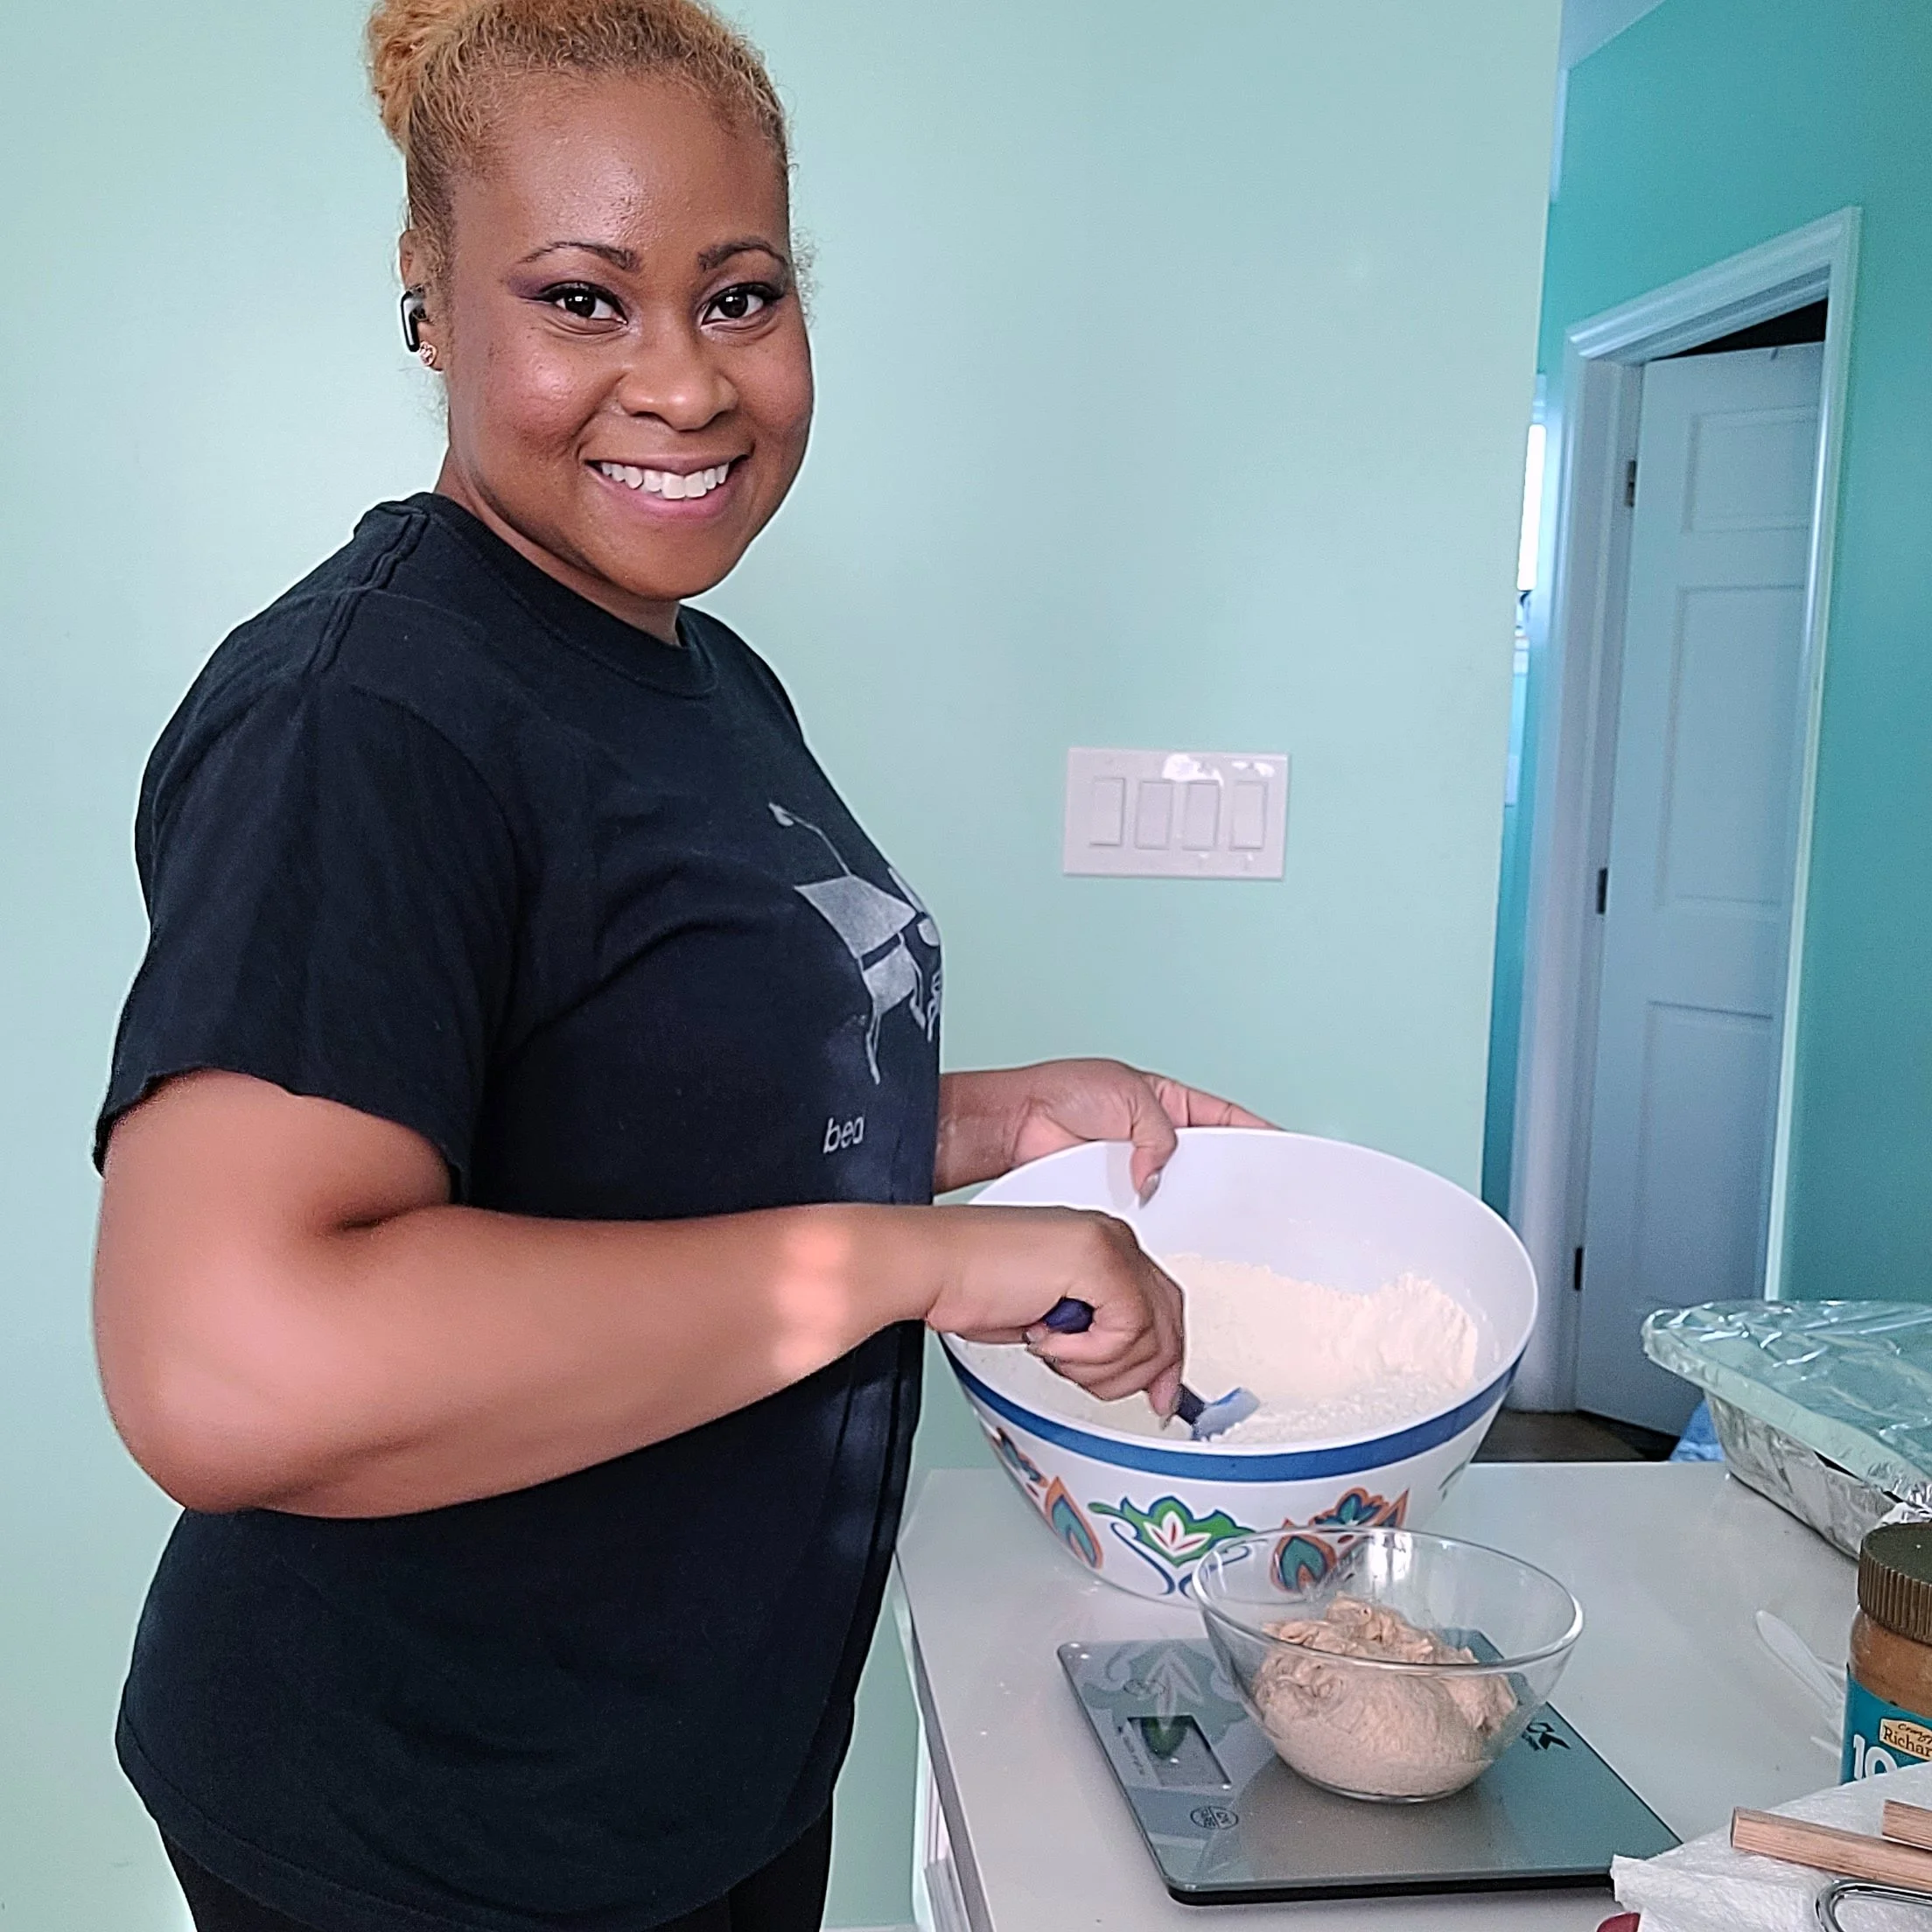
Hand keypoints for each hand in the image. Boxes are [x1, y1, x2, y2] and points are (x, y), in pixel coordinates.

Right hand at [923, 1204, 1185, 1411]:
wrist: (933, 1265)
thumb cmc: (971, 1285)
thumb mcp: (1051, 1319)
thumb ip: (1098, 1332)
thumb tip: (1141, 1374)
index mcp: (1102, 1243)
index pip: (1161, 1304)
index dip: (1165, 1357)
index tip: (1160, 1394)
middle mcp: (1112, 1237)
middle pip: (1169, 1321)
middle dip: (1147, 1372)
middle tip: (1127, 1395)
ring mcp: (1109, 1244)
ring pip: (1149, 1336)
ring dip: (1098, 1366)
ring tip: (1055, 1351)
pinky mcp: (1099, 1260)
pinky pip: (1126, 1332)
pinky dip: (1086, 1355)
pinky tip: (1047, 1341)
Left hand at [937, 1059, 1274, 1199]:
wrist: (1018, 1125)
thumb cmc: (1064, 1094)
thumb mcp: (1126, 1095)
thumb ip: (1157, 1132)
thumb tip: (1160, 1173)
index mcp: (1173, 1104)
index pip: (1229, 1122)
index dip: (1259, 1137)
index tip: (1285, 1155)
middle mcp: (1162, 1140)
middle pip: (1212, 1165)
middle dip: (1232, 1182)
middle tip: (1256, 1201)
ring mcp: (1143, 1171)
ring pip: (1183, 1193)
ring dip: (1194, 1207)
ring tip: (1220, 1224)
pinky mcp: (1122, 1198)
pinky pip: (1151, 1215)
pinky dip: (1161, 1225)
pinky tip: (1174, 1234)